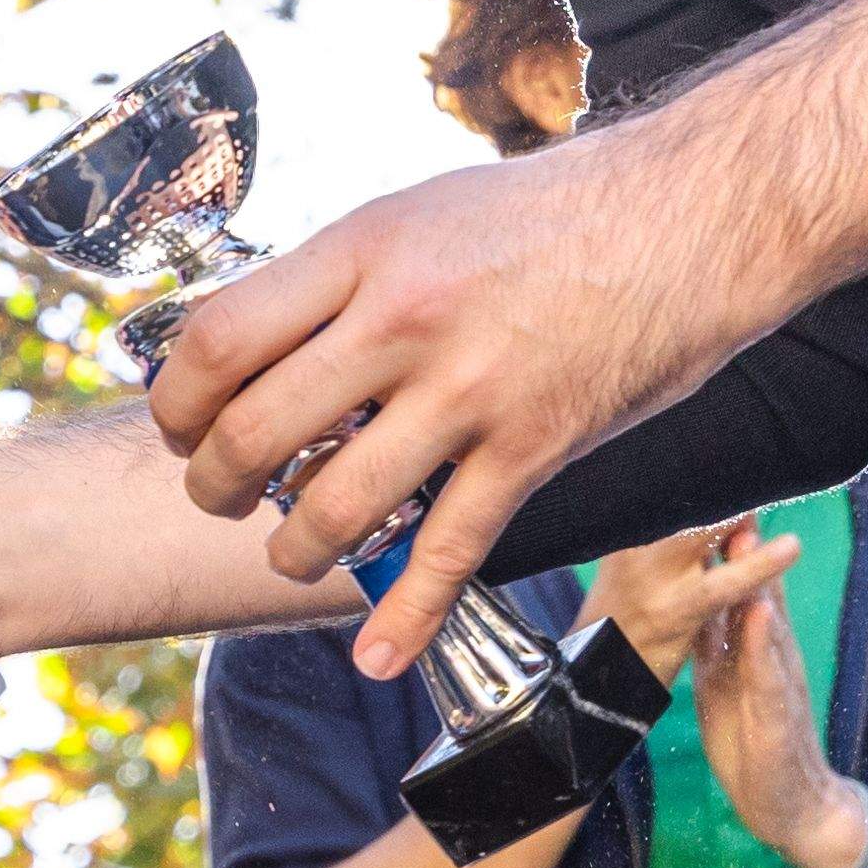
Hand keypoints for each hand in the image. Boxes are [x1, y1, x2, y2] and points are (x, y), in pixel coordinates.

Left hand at [145, 128, 800, 675]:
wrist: (691, 215)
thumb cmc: (550, 212)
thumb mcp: (421, 213)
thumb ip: (343, 280)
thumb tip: (258, 345)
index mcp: (365, 248)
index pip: (221, 340)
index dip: (176, 401)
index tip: (178, 423)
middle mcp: (405, 318)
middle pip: (256, 431)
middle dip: (213, 485)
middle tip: (216, 496)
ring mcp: (469, 389)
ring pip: (334, 506)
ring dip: (292, 551)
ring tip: (291, 553)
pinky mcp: (532, 446)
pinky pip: (449, 552)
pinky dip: (406, 617)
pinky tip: (378, 656)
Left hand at [597, 522, 846, 867]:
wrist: (789, 804)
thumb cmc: (754, 738)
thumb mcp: (726, 680)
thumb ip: (717, 638)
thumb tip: (700, 595)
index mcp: (754, 647)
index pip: (742, 582)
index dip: (727, 543)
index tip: (710, 497)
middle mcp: (772, 654)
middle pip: (758, 587)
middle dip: (743, 543)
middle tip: (730, 490)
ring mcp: (778, 682)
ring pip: (767, 621)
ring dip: (758, 577)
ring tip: (745, 533)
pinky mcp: (777, 715)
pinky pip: (769, 673)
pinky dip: (761, 642)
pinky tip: (757, 613)